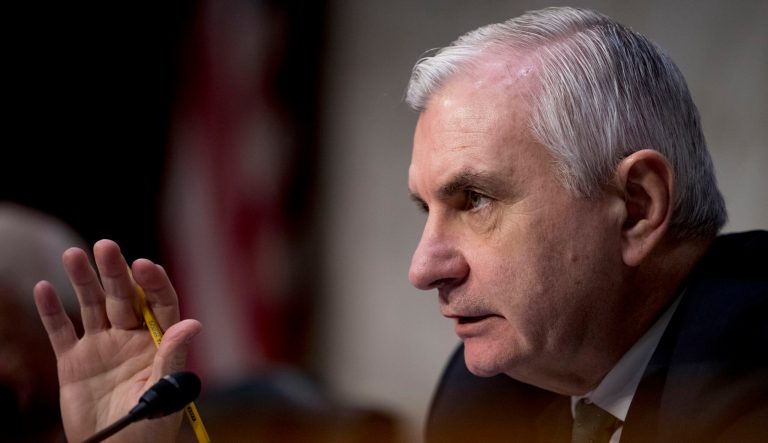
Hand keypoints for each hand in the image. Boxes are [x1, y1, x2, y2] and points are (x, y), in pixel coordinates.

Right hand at [33, 239, 201, 442]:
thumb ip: (173, 357)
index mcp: (159, 340)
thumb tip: (192, 323)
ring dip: (82, 280)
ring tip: (73, 255)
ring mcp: (101, 345)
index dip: (153, 283)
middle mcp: (130, 336)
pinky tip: (44, 288)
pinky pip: (61, 331)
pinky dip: (52, 311)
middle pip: (123, 296)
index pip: (160, 303)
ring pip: (91, 305)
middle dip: (115, 272)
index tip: (144, 266)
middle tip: (106, 246)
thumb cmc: (151, 426)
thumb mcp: (166, 392)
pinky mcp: (73, 360)